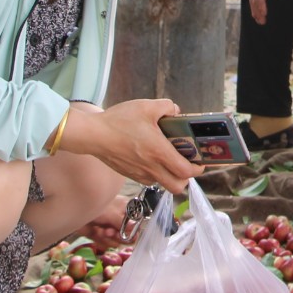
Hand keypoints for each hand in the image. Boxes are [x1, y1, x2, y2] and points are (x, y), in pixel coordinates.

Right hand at [62, 98, 203, 194]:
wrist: (92, 135)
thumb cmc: (118, 121)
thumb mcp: (146, 106)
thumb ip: (166, 106)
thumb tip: (175, 111)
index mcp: (158, 152)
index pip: (185, 171)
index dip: (197, 168)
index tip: (200, 161)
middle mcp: (151, 167)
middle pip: (177, 186)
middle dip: (186, 178)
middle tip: (186, 163)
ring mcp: (139, 173)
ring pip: (163, 184)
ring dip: (171, 176)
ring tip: (170, 160)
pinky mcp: (130, 174)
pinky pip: (149, 180)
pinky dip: (156, 174)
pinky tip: (152, 158)